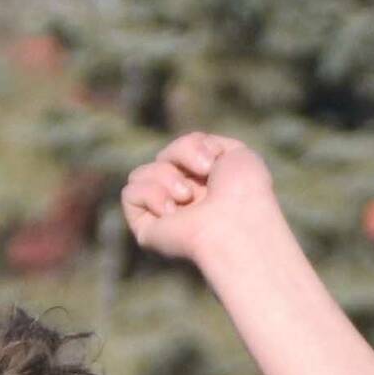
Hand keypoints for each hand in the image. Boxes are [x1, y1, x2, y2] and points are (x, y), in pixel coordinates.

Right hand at [121, 132, 276, 263]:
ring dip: (166, 176)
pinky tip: (171, 210)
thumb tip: (178, 161)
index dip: (195, 146)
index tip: (215, 159)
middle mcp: (186, 199)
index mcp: (207, 184)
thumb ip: (203, 145)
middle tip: (206, 171)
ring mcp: (166, 214)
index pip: (182, 149)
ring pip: (141, 173)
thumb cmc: (244, 191)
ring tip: (187, 196)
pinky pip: (129, 193)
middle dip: (182, 153)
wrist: (237, 222)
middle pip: (162, 156)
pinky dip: (149, 194)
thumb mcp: (234, 151)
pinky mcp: (147, 230)